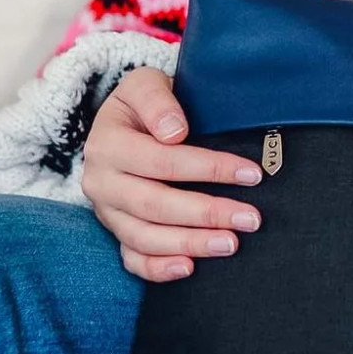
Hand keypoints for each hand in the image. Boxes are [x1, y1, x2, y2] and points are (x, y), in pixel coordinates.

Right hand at [80, 67, 263, 283]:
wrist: (126, 124)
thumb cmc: (145, 105)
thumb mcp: (145, 84)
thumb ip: (157, 100)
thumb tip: (175, 132)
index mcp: (107, 143)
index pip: (163, 160)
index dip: (209, 169)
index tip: (251, 174)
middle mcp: (101, 181)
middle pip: (155, 204)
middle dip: (207, 213)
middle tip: (250, 219)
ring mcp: (107, 211)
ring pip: (145, 237)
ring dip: (190, 243)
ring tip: (231, 244)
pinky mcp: (116, 232)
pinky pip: (132, 259)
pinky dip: (158, 269)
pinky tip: (189, 268)